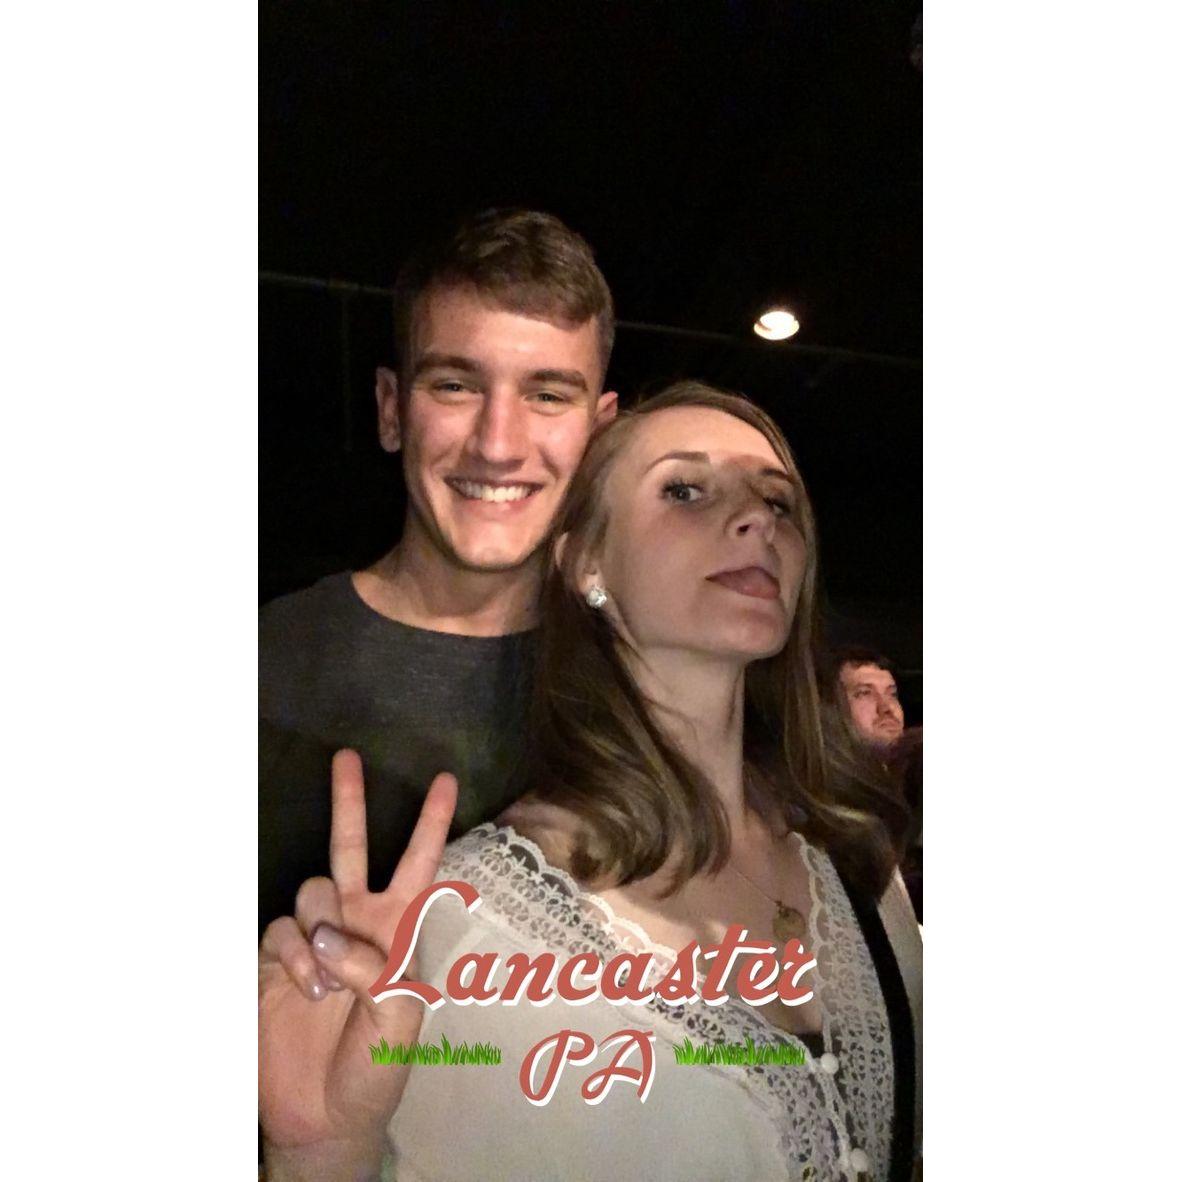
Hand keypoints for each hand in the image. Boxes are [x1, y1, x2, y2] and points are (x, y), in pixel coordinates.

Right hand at [259, 750, 457, 1175]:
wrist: (326, 1115)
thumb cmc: (378, 1065)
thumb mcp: (401, 1017)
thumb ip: (372, 967)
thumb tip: (325, 936)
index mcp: (399, 927)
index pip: (418, 863)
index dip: (431, 822)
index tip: (445, 779)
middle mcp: (356, 920)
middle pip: (350, 847)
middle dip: (350, 801)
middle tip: (347, 757)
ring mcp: (313, 938)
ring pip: (311, 890)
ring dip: (319, 929)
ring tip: (326, 984)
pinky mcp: (273, 961)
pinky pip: (278, 931)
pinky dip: (290, 956)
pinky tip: (303, 987)